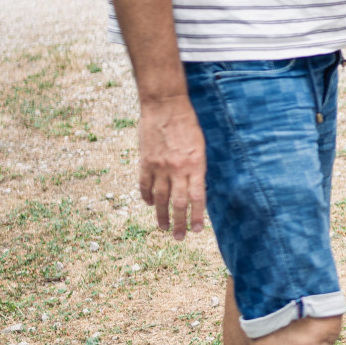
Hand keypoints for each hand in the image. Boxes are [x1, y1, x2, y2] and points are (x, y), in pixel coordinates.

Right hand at [137, 96, 207, 238]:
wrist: (165, 106)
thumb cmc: (188, 123)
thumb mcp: (201, 146)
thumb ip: (197, 167)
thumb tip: (196, 188)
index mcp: (196, 165)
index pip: (197, 198)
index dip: (196, 216)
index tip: (196, 230)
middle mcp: (178, 169)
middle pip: (178, 203)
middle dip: (179, 223)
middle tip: (178, 238)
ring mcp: (159, 166)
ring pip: (160, 198)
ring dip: (161, 215)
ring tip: (163, 228)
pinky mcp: (145, 161)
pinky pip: (144, 185)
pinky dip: (146, 196)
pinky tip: (149, 204)